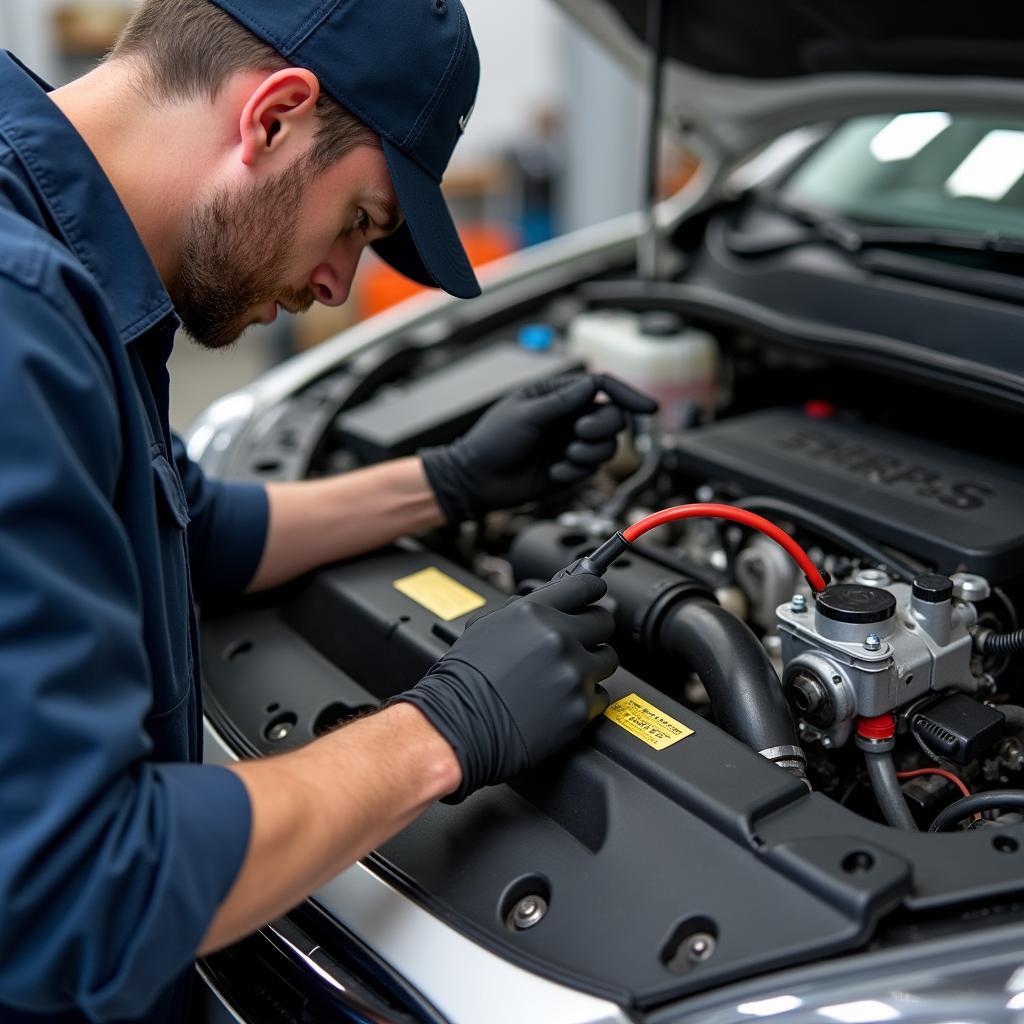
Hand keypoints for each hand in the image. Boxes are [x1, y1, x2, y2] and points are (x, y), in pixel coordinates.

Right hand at [395, 572, 616, 802]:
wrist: (459, 725)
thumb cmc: (464, 680)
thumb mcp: (486, 626)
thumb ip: (525, 611)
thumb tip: (550, 604)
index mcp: (534, 613)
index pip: (584, 586)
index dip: (592, 589)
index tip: (595, 593)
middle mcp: (558, 639)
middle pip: (604, 621)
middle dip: (593, 630)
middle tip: (581, 640)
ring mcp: (573, 674)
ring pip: (607, 659)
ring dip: (593, 664)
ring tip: (568, 674)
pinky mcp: (580, 707)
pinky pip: (601, 695)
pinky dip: (586, 698)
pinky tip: (563, 699)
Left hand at [420, 373, 657, 522]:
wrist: (478, 480)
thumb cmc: (492, 442)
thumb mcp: (527, 415)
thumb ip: (562, 401)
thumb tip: (593, 384)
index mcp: (558, 395)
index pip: (602, 387)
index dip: (628, 395)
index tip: (648, 409)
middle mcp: (570, 417)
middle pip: (613, 416)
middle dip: (601, 427)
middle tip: (577, 435)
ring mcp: (572, 443)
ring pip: (608, 445)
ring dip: (589, 454)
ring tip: (563, 458)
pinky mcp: (572, 468)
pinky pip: (593, 469)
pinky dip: (575, 472)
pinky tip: (552, 473)